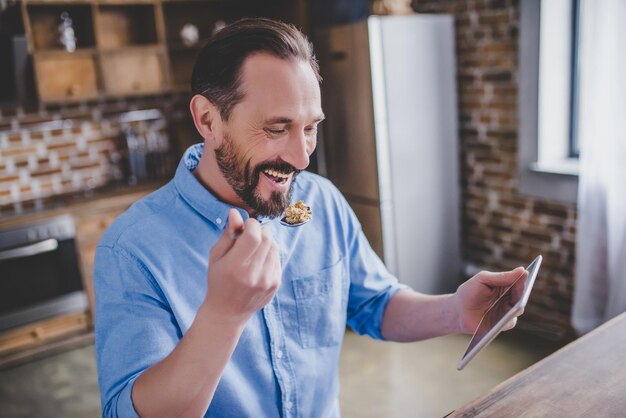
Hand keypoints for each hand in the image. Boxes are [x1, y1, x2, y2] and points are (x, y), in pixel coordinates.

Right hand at [202, 209, 281, 323]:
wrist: (227, 313)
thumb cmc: (218, 280)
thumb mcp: (216, 256)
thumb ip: (228, 234)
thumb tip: (235, 213)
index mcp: (235, 266)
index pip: (254, 235)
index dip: (251, 225)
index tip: (245, 226)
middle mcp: (254, 274)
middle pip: (266, 238)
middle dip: (259, 231)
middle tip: (249, 236)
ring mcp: (267, 280)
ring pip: (274, 246)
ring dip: (265, 242)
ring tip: (252, 250)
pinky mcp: (275, 283)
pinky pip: (277, 258)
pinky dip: (269, 254)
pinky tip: (258, 262)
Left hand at [453, 267, 527, 333]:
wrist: (458, 312)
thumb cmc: (469, 292)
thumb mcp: (483, 279)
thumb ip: (501, 276)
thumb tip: (522, 270)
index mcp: (505, 284)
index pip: (518, 280)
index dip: (523, 277)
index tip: (526, 273)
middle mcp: (509, 297)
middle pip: (521, 294)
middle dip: (522, 290)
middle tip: (522, 286)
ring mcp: (507, 311)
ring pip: (519, 307)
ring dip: (518, 304)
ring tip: (518, 301)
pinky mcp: (504, 324)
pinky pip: (511, 320)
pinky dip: (509, 317)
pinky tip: (508, 315)